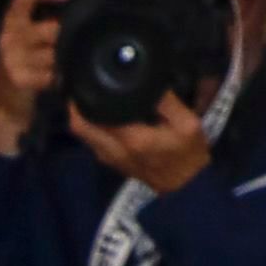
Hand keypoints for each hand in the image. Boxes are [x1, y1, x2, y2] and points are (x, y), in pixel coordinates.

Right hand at [0, 0, 67, 151]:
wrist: (6, 102)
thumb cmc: (26, 64)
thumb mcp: (32, 37)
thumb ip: (50, 18)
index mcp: (11, 21)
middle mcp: (7, 36)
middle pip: (51, 28)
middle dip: (67, 39)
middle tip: (74, 46)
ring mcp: (11, 57)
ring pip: (55, 52)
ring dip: (64, 60)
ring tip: (62, 66)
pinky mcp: (18, 77)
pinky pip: (53, 73)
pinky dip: (60, 78)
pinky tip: (57, 81)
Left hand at [69, 90, 211, 196]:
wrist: (185, 185)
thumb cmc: (188, 153)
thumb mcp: (187, 124)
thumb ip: (167, 102)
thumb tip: (149, 81)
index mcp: (131, 139)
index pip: (92, 116)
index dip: (84, 98)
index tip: (86, 80)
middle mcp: (112, 150)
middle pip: (78, 126)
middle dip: (76, 106)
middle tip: (84, 86)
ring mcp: (107, 157)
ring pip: (82, 134)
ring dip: (83, 116)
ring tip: (93, 95)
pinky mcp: (109, 160)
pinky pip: (91, 139)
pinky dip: (90, 126)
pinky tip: (102, 112)